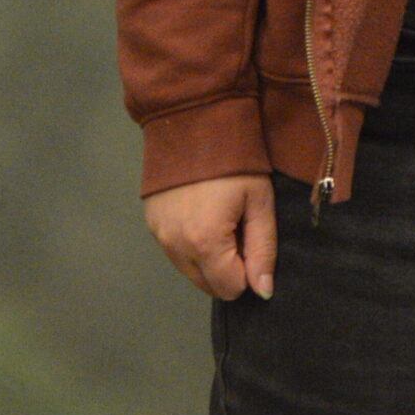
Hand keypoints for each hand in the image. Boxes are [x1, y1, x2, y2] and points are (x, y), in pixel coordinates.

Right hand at [144, 174, 276, 300]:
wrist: (195, 124)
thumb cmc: (238, 162)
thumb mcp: (260, 202)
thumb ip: (263, 249)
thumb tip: (263, 290)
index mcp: (204, 243)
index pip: (230, 288)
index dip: (248, 271)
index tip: (252, 240)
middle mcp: (175, 247)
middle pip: (207, 285)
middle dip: (228, 269)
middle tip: (239, 229)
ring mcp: (159, 237)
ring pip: (190, 272)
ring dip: (210, 259)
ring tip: (222, 220)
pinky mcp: (151, 226)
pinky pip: (176, 254)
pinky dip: (192, 247)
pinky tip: (203, 216)